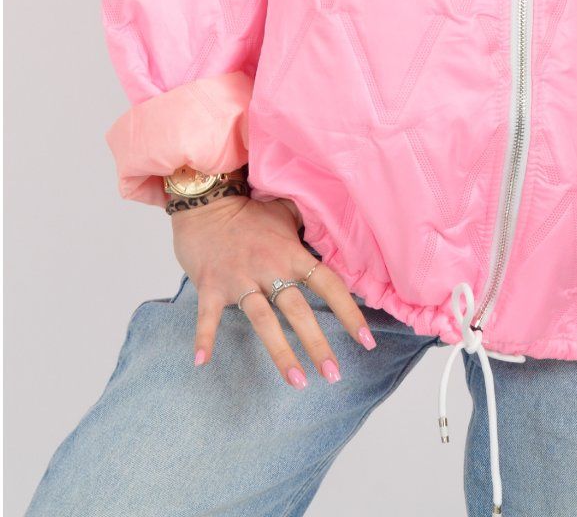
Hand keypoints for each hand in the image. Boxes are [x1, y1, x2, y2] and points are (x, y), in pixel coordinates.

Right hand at [171, 195, 374, 387]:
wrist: (205, 201)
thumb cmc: (249, 212)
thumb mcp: (285, 213)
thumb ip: (307, 227)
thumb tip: (331, 232)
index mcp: (291, 254)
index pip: (328, 284)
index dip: (349, 312)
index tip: (366, 340)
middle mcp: (269, 268)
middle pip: (299, 311)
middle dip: (317, 345)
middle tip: (334, 375)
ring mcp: (239, 280)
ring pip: (263, 321)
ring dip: (281, 353)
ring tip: (297, 382)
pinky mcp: (211, 287)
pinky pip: (207, 317)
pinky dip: (204, 338)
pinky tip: (202, 363)